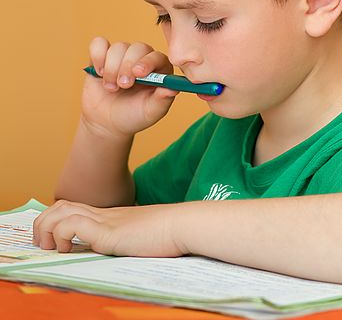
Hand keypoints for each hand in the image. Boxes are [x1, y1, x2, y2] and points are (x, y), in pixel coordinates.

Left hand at [32, 199, 186, 256]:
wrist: (183, 225)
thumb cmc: (170, 234)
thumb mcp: (143, 236)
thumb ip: (129, 239)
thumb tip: (125, 249)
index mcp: (110, 216)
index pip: (73, 207)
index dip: (57, 219)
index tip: (54, 240)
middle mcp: (103, 214)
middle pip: (61, 205)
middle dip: (44, 224)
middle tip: (47, 245)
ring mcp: (104, 220)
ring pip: (60, 211)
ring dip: (46, 229)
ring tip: (53, 248)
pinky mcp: (107, 230)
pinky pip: (71, 225)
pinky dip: (61, 235)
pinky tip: (69, 248)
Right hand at [81, 37, 178, 136]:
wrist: (107, 122)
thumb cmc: (133, 116)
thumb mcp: (150, 112)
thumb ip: (162, 100)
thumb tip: (172, 89)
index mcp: (159, 69)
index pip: (157, 56)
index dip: (148, 62)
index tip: (138, 73)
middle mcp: (142, 58)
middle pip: (137, 48)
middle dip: (127, 66)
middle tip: (123, 85)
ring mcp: (122, 55)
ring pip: (118, 47)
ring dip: (112, 68)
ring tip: (111, 88)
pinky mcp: (103, 55)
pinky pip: (99, 43)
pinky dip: (98, 56)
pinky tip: (99, 73)